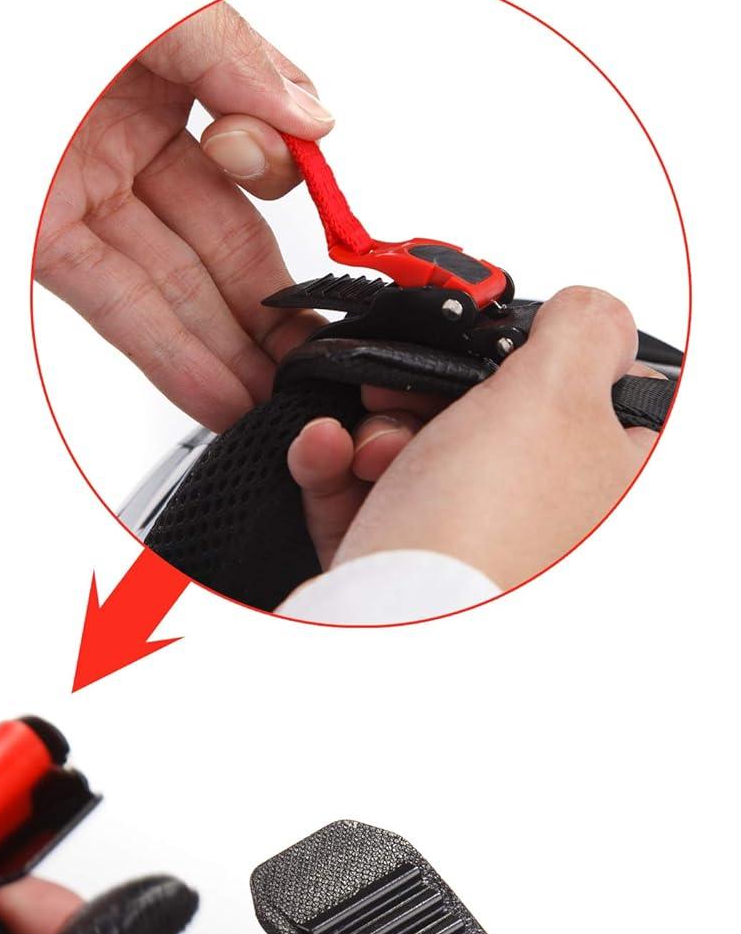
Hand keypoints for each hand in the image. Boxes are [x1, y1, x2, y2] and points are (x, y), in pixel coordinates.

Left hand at [35, 0, 334, 430]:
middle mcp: (126, 140)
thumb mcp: (154, 12)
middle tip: (315, 361)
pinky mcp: (42, 243)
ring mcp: (84, 195)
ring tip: (271, 400)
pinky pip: (117, 304)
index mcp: (162, 78)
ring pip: (171, 283)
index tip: (319, 229)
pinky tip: (215, 390)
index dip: (281, 202)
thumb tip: (311, 124)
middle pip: (216, 238)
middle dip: (267, 306)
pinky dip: (166, 353)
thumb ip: (234, 62)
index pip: (247, 158)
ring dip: (223, 350)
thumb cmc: (25, 1)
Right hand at [287, 287, 659, 581]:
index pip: (609, 395)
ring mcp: (467, 541)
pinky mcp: (396, 563)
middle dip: (432, 390)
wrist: (386, 622)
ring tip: (365, 446)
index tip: (508, 348)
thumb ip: (583, 329)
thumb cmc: (477, 530)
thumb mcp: (554, 390)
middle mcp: (545, 517)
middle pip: (492, 413)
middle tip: (411, 392)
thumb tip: (588, 312)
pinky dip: (332, 464)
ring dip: (375, 428)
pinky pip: (358, 492)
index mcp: (610, 480)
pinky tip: (323, 449)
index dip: (554, 358)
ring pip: (418, 449)